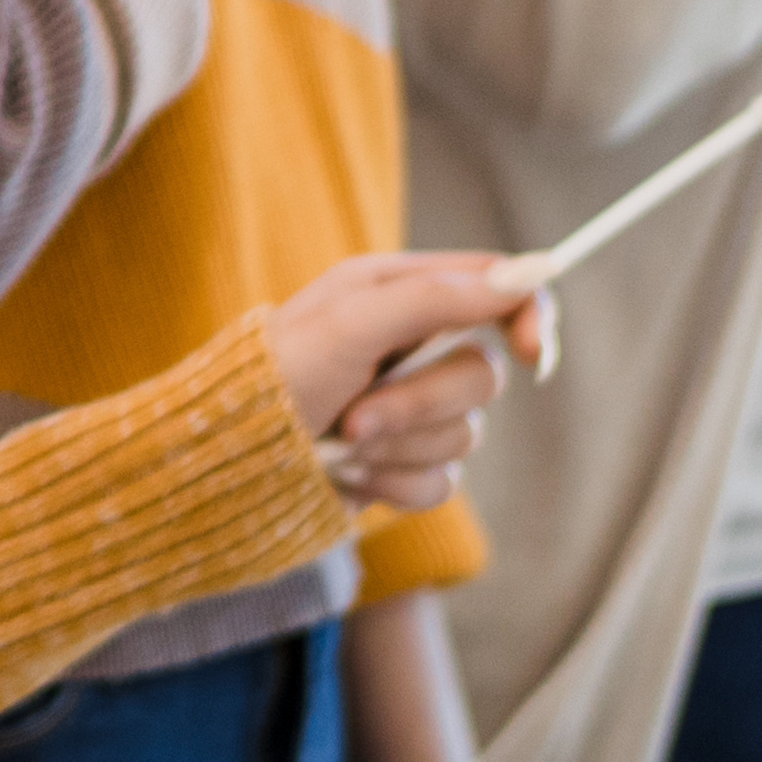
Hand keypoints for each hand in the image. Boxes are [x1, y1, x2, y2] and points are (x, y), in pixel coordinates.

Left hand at [261, 251, 551, 502]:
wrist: (227, 462)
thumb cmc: (277, 376)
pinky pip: (441, 483)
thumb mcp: (353, 321)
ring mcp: (409, 411)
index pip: (497, 290)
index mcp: (399, 294)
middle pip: (486, 375)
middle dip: (424, 403)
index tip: (534, 352)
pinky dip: (394, 484)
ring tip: (341, 442)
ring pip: (466, 435)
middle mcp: (411, 348)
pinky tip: (349, 476)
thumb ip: (439, 298)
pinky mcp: (401, 466)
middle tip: (358, 415)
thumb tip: (525, 276)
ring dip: (399, 447)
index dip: (530, 316)